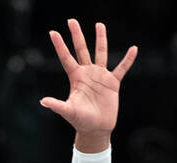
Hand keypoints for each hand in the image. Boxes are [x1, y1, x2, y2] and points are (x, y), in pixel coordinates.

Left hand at [41, 20, 136, 142]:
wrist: (96, 129)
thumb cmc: (80, 121)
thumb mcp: (68, 111)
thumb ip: (57, 106)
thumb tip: (43, 102)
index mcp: (76, 78)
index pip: (66, 58)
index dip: (60, 46)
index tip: (53, 32)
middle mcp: (87, 74)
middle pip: (81, 50)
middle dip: (77, 35)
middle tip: (72, 20)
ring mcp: (100, 77)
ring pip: (101, 53)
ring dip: (101, 40)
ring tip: (99, 25)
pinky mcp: (113, 83)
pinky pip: (122, 69)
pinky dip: (128, 60)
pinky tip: (133, 49)